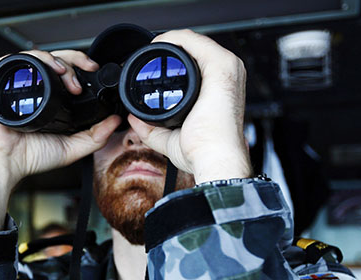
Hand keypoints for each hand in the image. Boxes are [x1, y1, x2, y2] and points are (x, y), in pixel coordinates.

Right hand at [0, 50, 120, 230]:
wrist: (2, 161)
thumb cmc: (27, 156)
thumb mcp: (70, 147)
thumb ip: (95, 136)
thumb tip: (115, 122)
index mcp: (44, 98)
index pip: (63, 73)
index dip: (80, 68)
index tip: (94, 72)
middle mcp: (28, 87)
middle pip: (54, 59)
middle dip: (76, 62)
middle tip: (87, 72)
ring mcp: (11, 80)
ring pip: (39, 56)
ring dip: (61, 61)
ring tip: (71, 80)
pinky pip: (19, 58)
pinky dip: (38, 58)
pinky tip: (53, 68)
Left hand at [127, 29, 252, 182]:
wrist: (215, 159)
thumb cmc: (203, 153)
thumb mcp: (171, 139)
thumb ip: (151, 129)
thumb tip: (133, 120)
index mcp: (219, 89)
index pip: (195, 63)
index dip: (170, 63)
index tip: (150, 71)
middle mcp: (227, 75)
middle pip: (193, 50)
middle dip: (167, 51)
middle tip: (146, 62)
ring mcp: (227, 68)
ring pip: (193, 41)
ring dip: (168, 42)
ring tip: (149, 53)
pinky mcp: (222, 66)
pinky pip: (194, 41)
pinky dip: (173, 39)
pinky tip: (157, 47)